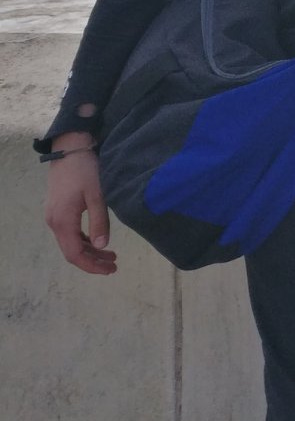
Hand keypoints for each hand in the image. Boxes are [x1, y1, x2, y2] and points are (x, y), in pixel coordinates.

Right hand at [44, 130, 115, 274]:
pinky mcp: (58, 211)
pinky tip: (98, 242)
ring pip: (71, 242)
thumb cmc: (85, 171)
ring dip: (90, 251)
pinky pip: (70, 233)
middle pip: (72, 251)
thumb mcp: (97, 196)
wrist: (69, 149)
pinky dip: (84, 240)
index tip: (111, 270)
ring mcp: (54, 217)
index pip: (75, 254)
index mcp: (62, 221)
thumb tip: (102, 246)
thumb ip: (100, 222)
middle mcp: (54, 222)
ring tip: (112, 256)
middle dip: (92, 261)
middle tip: (114, 265)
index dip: (92, 265)